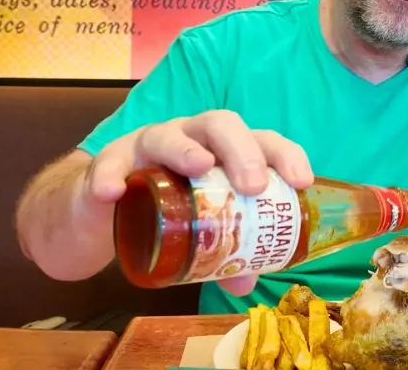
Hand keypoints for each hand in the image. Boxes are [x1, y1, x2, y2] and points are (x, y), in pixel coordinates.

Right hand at [82, 110, 314, 295]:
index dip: (284, 154)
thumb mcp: (201, 232)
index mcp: (223, 152)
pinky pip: (109, 164)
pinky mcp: (110, 163)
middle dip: (242, 150)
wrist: (106, 213)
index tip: (301, 181)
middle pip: (220, 125)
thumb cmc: (167, 211)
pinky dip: (111, 176)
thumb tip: (246, 282)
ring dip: (184, 150)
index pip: (261, 140)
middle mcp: (191, 138)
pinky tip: (114, 193)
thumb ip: (225, 254)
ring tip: (199, 167)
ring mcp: (149, 146)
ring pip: (168, 135)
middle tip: (254, 185)